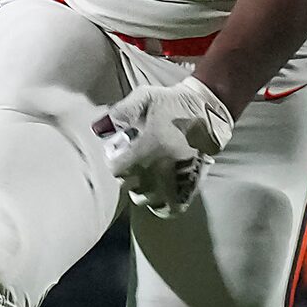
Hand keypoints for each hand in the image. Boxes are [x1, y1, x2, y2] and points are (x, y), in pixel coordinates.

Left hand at [95, 74, 232, 215]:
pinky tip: (157, 193)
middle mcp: (162, 167)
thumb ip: (120, 113)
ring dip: (140, 191)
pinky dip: (161, 206)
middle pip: (128, 186)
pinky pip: (171, 208)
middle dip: (124, 176)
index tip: (116, 155)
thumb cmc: (172, 102)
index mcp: (149, 146)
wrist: (208, 110)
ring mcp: (177, 179)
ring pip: (146, 199)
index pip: (116, 168)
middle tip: (128, 164)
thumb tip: (98, 129)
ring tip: (141, 177)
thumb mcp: (144, 98)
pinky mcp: (190, 184)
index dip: (112, 162)